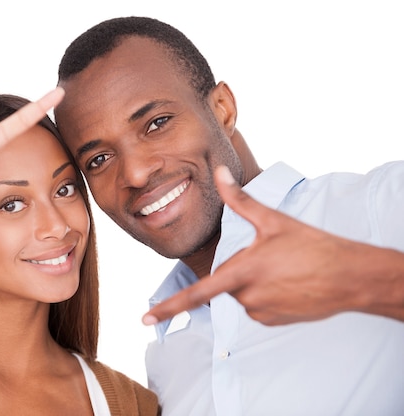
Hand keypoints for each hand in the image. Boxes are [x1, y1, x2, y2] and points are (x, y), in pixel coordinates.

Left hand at [142, 165, 383, 325]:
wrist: (351, 277)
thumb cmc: (313, 246)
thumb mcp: (272, 220)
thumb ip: (239, 199)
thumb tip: (219, 172)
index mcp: (241, 273)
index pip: (196, 293)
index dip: (168, 307)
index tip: (145, 319)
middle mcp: (247, 297)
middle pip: (226, 281)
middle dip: (241, 267)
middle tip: (273, 256)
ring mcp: (260, 313)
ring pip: (241, 293)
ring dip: (254, 281)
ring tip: (284, 269)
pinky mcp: (272, 322)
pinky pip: (256, 305)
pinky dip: (265, 294)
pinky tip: (288, 283)